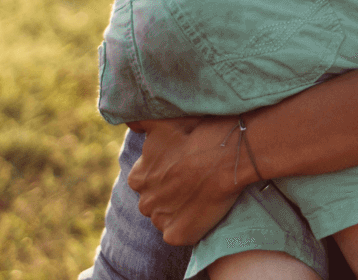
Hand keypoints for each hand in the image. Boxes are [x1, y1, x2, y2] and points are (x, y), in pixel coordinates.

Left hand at [126, 116, 247, 244]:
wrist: (228, 154)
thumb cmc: (196, 134)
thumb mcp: (162, 120)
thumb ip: (139, 121)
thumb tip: (130, 125)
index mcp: (138, 177)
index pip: (147, 181)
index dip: (167, 174)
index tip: (184, 167)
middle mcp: (144, 202)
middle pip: (155, 201)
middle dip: (170, 194)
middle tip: (194, 181)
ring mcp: (161, 221)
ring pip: (166, 218)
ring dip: (179, 210)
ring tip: (201, 194)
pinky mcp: (178, 235)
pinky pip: (180, 234)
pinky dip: (190, 226)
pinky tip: (204, 210)